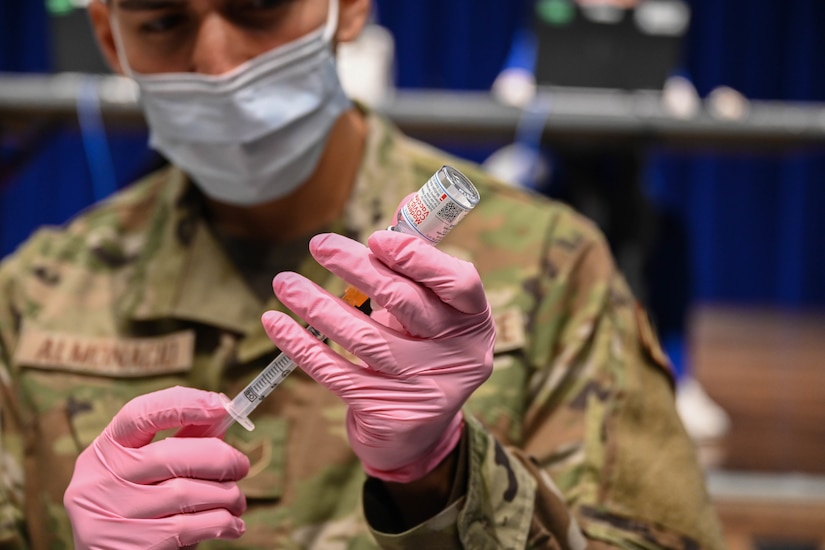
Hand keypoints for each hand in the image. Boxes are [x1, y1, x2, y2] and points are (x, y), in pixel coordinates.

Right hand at [64, 386, 249, 548]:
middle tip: (241, 466)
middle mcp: (98, 481)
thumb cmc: (138, 506)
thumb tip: (220, 412)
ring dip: (226, 495)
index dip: (183, 405)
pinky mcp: (126, 548)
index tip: (221, 405)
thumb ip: (179, 442)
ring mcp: (108, 516)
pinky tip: (232, 524)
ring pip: (186, 494)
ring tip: (236, 500)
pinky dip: (221, 523)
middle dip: (220, 458)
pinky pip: (189, 528)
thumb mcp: (145, 471)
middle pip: (170, 455)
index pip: (139, 415)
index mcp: (104, 451)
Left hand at [262, 231, 494, 482]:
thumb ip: (418, 262)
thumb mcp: (431, 310)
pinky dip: (302, 345)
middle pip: (406, 305)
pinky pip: (337, 373)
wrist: (417, 435)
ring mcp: (425, 388)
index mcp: (474, 321)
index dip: (418, 258)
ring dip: (318, 306)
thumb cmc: (420, 352)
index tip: (376, 238)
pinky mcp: (389, 414)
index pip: (459, 283)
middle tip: (319, 245)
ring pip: (365, 339)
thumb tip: (407, 203)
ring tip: (285, 283)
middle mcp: (459, 356)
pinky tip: (276, 323)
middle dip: (359, 270)